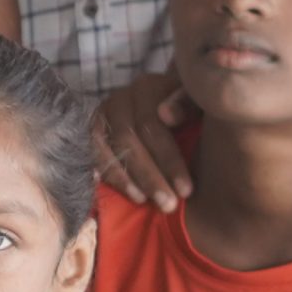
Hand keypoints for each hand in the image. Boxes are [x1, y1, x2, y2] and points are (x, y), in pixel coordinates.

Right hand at [93, 70, 193, 209]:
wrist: (173, 106)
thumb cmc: (191, 109)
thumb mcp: (200, 102)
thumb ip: (188, 103)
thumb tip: (166, 116)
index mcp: (148, 87)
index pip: (151, 125)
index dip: (168, 159)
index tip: (186, 190)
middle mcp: (120, 98)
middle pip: (127, 139)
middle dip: (149, 176)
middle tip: (168, 204)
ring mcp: (102, 114)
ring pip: (106, 148)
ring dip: (125, 179)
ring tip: (145, 202)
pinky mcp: (92, 130)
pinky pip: (92, 155)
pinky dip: (106, 174)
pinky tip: (123, 192)